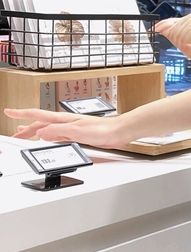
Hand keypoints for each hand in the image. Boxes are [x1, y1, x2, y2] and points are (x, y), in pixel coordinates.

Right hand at [3, 108, 131, 146]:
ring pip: (48, 130)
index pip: (38, 115)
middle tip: (14, 133)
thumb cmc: (104, 129)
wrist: (120, 131)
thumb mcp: (77, 131)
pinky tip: (48, 139)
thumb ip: (58, 131)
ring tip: (25, 134)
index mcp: (63, 119)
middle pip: (41, 124)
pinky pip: (58, 136)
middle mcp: (66, 122)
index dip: (22, 114)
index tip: (9, 112)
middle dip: (26, 127)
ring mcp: (72, 128)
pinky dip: (49, 137)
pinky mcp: (79, 135)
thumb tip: (41, 133)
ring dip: (36, 132)